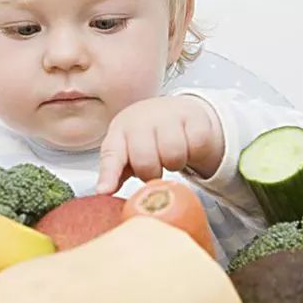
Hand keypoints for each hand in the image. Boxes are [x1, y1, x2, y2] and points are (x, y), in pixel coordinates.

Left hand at [95, 95, 223, 194]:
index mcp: (119, 132)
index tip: (105, 191)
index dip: (109, 175)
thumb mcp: (126, 151)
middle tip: (155, 167)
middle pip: (146, 162)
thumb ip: (115, 173)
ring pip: (174, 156)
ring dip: (175, 164)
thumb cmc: (145, 137)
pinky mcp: (193, 114)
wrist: (172, 110)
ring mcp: (167, 114)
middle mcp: (141, 120)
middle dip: (152, 173)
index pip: (112, 155)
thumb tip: (104, 191)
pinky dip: (196, 152)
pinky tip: (188, 146)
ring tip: (171, 156)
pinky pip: (197, 145)